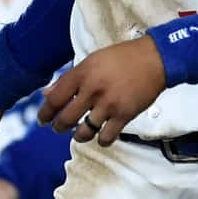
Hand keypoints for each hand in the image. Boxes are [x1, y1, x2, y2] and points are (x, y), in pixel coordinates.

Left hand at [37, 36, 166, 145]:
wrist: (154, 59)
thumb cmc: (123, 58)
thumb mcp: (91, 61)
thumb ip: (69, 79)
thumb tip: (47, 93)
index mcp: (82, 73)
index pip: (55, 98)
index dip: (45, 112)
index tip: (42, 119)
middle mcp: (93, 89)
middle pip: (66, 118)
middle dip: (58, 127)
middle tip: (58, 128)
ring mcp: (109, 104)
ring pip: (84, 131)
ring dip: (78, 136)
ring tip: (79, 134)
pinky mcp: (124, 115)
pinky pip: (106, 136)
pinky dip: (101, 140)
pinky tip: (101, 136)